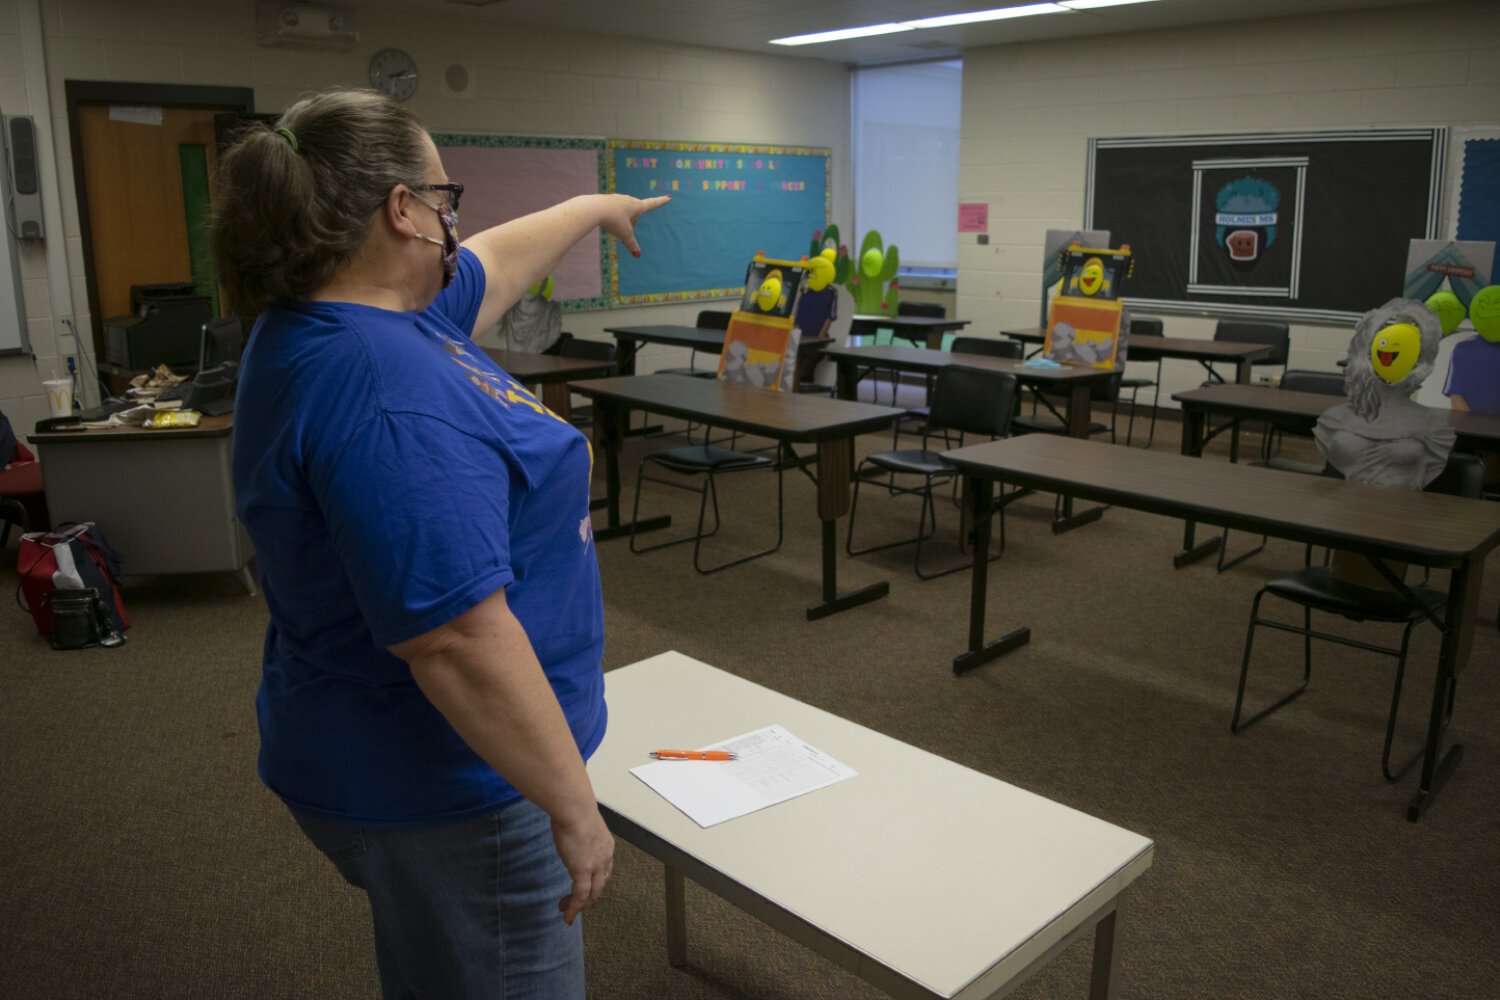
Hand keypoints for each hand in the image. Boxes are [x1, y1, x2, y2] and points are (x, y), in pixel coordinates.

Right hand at [552, 807, 614, 924]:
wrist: (574, 808)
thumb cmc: (575, 808)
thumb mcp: (581, 824)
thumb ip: (579, 833)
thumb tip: (569, 831)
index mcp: (606, 846)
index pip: (605, 870)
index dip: (597, 882)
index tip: (589, 889)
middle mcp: (605, 858)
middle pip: (601, 884)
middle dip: (590, 897)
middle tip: (579, 905)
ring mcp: (595, 866)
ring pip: (592, 893)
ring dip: (580, 905)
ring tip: (567, 910)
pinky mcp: (583, 870)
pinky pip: (580, 895)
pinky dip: (574, 908)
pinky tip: (566, 915)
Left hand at [602, 193, 669, 258]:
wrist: (593, 208)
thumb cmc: (612, 220)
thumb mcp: (624, 234)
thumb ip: (631, 244)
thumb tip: (637, 255)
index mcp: (637, 206)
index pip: (653, 204)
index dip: (661, 202)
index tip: (668, 197)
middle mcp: (629, 199)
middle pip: (635, 214)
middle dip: (632, 222)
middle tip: (623, 228)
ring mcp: (618, 198)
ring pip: (624, 213)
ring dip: (621, 220)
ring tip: (612, 223)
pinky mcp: (608, 199)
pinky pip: (613, 211)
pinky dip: (611, 217)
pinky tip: (604, 217)